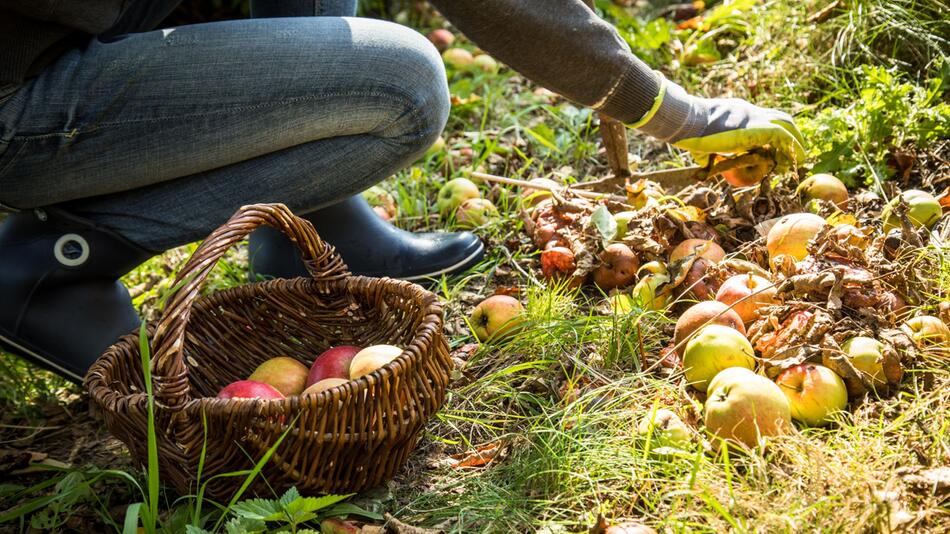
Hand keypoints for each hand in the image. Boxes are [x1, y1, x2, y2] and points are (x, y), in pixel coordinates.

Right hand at [634, 77, 804, 170]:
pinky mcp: (757, 127)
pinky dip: (794, 146)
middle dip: (790, 134)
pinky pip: (783, 135)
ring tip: (800, 158)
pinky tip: (799, 159)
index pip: (760, 118)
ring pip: (785, 123)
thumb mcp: (700, 143)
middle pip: (778, 117)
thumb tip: (704, 164)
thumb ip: (707, 152)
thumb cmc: (688, 133)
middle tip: (792, 152)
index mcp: (736, 112)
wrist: (688, 122)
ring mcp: (754, 116)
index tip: (774, 149)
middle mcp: (748, 111)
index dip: (771, 133)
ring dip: (796, 140)